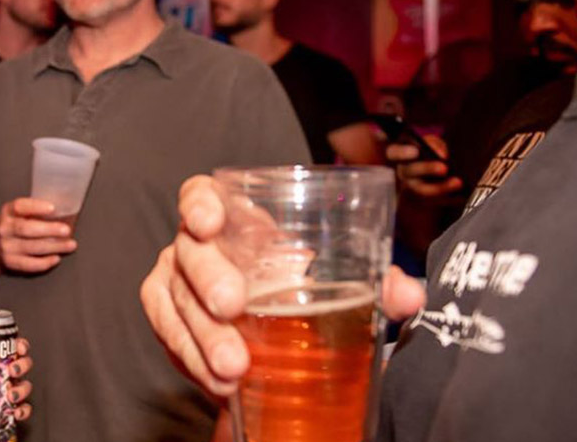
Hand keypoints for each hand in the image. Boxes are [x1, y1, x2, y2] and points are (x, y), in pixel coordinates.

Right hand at [0, 198, 76, 272]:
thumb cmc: (15, 224)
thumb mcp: (19, 213)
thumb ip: (36, 211)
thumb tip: (66, 211)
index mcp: (8, 211)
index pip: (20, 206)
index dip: (36, 207)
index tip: (53, 208)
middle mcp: (5, 228)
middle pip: (27, 229)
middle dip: (49, 230)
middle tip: (67, 230)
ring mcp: (6, 246)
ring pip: (32, 247)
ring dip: (54, 247)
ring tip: (70, 245)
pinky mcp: (10, 262)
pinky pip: (29, 264)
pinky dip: (45, 262)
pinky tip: (57, 258)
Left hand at [0, 302, 33, 419]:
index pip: (9, 342)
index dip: (20, 344)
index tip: (19, 347)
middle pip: (19, 362)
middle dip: (22, 365)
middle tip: (12, 370)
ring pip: (19, 385)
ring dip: (21, 389)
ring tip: (12, 394)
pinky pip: (13, 408)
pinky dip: (20, 410)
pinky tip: (15, 412)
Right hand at [139, 175, 426, 395]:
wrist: (268, 332)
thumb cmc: (298, 290)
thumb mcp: (334, 282)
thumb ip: (374, 283)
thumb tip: (411, 295)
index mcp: (234, 219)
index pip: (202, 195)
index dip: (201, 204)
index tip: (211, 222)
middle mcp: (195, 244)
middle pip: (191, 252)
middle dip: (209, 279)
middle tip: (233, 307)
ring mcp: (175, 281)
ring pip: (176, 301)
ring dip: (204, 335)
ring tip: (234, 366)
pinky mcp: (165, 319)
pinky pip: (170, 336)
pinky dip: (193, 361)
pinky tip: (220, 381)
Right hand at [385, 135, 461, 197]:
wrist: (428, 177)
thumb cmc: (428, 155)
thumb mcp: (431, 144)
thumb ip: (434, 143)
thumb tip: (441, 153)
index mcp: (399, 155)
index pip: (393, 152)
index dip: (402, 152)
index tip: (417, 151)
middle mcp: (403, 172)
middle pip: (410, 172)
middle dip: (427, 169)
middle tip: (443, 168)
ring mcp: (412, 188)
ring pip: (423, 190)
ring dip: (441, 187)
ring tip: (458, 182)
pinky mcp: (423, 201)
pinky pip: (436, 200)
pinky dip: (450, 197)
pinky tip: (460, 192)